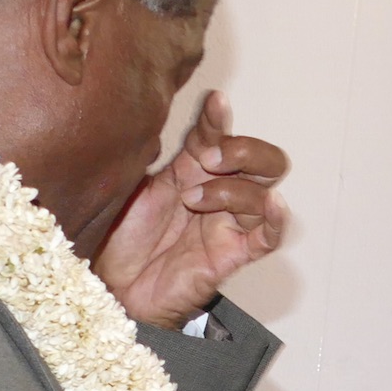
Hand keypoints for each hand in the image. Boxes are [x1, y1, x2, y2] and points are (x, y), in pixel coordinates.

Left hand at [94, 91, 290, 328]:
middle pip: (262, 162)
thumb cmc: (119, 240)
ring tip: (192, 201)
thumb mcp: (128, 186)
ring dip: (230, 191)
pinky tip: (274, 205)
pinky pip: (268, 237)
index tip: (215, 103)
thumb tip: (149, 114)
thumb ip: (146, 155)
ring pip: (262, 194)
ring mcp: (228, 224)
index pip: (218, 136)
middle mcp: (217, 195)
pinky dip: (277, 220)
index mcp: (191, 173)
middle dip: (242, 152)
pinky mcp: (233, 255)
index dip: (219, 119)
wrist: (113, 287)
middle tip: (209, 159)